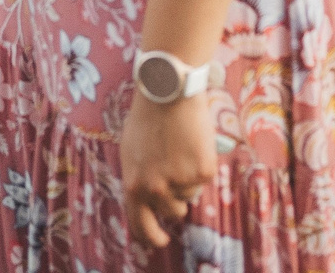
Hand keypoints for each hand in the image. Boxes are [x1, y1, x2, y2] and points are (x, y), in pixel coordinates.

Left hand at [120, 93, 216, 248]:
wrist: (167, 93)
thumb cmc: (147, 119)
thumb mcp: (131, 154)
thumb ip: (138, 182)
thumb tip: (147, 204)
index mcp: (134, 186)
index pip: (141, 226)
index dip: (152, 237)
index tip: (160, 240)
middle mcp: (156, 189)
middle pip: (173, 212)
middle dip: (176, 202)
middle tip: (177, 182)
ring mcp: (180, 181)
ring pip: (190, 194)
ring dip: (188, 179)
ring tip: (179, 149)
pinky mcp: (202, 172)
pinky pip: (204, 179)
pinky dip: (201, 164)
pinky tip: (192, 143)